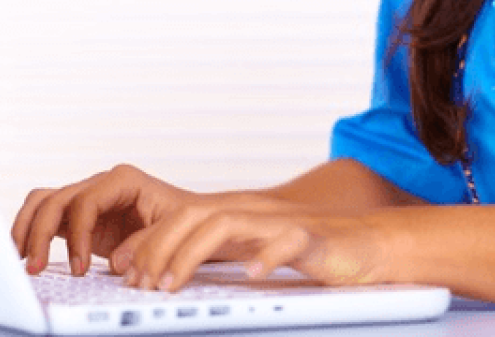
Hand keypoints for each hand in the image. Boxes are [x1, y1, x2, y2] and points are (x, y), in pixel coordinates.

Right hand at [11, 164, 195, 275]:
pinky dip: (32, 232)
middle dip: (41, 232)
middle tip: (36, 267)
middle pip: (58, 198)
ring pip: (44, 201)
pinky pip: (47, 216)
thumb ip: (145, 243)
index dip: (77, 235)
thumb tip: (116, 261)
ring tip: (21, 260)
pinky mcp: (80, 217)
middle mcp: (101, 184)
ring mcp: (87, 198)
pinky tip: (25, 254)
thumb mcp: (173, 231)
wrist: (189, 221)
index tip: (78, 268)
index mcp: (123, 180)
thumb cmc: (184, 220)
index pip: (86, 200)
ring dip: (28, 228)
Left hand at [120, 198, 389, 291]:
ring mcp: (282, 222)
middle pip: (195, 214)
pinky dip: (266, 256)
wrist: (367, 242)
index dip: (150, 242)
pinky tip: (251, 275)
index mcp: (238, 213)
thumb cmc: (310, 249)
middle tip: (140, 283)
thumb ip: (221, 254)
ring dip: (193, 252)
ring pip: (228, 223)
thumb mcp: (255, 249)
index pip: (182, 216)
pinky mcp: (313, 237)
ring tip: (172, 283)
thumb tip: (174, 272)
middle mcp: (254, 211)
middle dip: (160, 247)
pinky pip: (288, 241)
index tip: (127, 272)